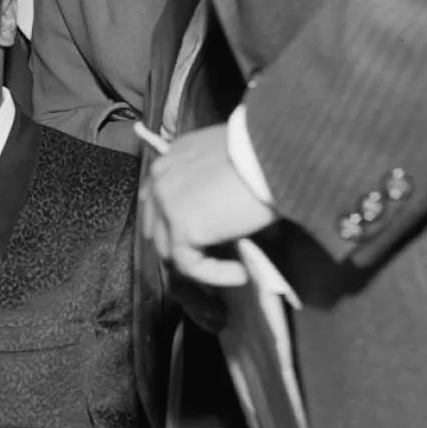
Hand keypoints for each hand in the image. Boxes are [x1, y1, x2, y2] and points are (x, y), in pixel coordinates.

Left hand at [143, 125, 276, 288]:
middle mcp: (161, 178)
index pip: (159, 197)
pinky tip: (241, 273)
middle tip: (213, 255)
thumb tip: (233, 216)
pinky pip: (189, 264)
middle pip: (156, 224)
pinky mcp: (182, 228)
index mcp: (172, 158)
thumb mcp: (231, 162)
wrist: (271, 155)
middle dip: (178, 243)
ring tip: (233, 266)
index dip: (176, 220)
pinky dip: (215, 274)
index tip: (206, 233)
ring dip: (199, 261)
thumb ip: (218, 185)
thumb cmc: (263, 153)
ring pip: (168, 248)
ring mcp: (166, 204)